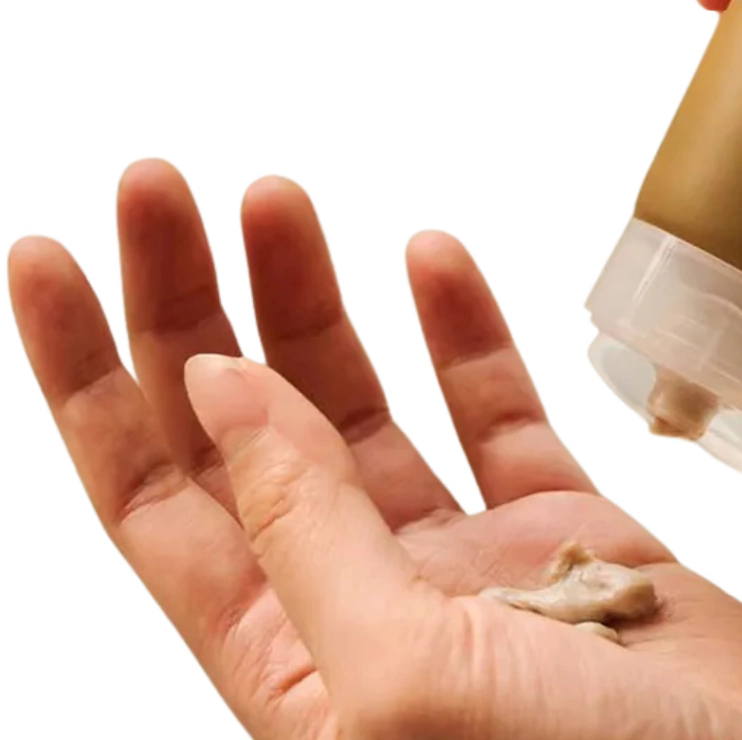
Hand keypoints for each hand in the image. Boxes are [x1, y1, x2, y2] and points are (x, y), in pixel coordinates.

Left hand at [9, 159, 741, 739]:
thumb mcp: (399, 680)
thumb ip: (305, 533)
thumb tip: (221, 392)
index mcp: (293, 660)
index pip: (153, 495)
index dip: (86, 376)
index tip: (52, 256)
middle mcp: (365, 602)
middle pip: (247, 424)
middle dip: (195, 298)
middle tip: (161, 185)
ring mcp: (467, 561)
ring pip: (363, 401)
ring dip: (315, 294)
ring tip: (278, 200)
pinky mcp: (565, 526)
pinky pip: (497, 409)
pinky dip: (465, 330)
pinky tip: (432, 258)